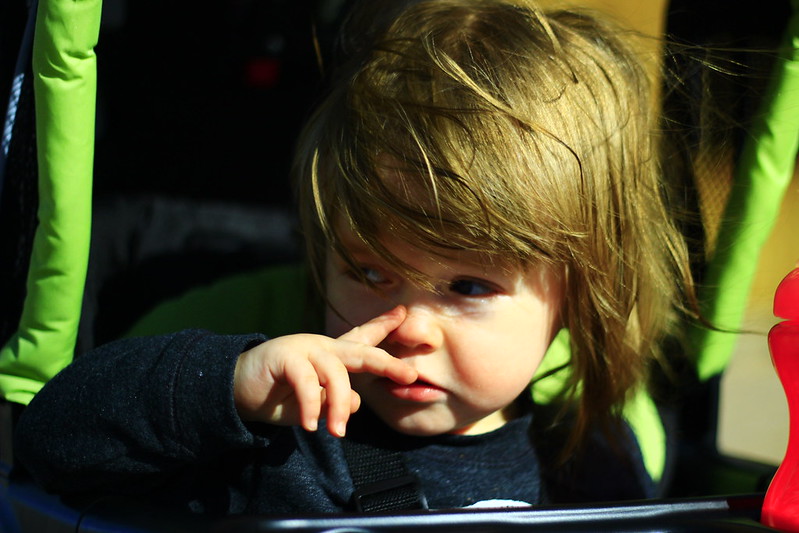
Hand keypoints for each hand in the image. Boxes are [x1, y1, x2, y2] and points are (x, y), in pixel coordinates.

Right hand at [233, 306, 415, 436]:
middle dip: (387, 361)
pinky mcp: (284, 356)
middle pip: (361, 351)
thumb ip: (336, 401)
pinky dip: (310, 405)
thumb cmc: (279, 397)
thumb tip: (356, 401)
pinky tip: (310, 425)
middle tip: (408, 375)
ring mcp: (304, 348)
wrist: (236, 391)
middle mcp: (322, 347)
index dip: (384, 326)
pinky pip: (306, 382)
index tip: (404, 313)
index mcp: (332, 355)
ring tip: (337, 432)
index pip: (362, 340)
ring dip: (338, 405)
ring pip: (335, 372)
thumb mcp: (315, 403)